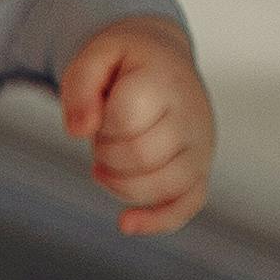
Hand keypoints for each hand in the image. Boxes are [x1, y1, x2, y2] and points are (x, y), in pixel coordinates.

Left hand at [63, 16, 216, 233]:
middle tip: (104, 135)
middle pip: (141, 156)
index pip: (126, 119)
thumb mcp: (94, 55)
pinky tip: (126, 224)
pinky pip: (189, 204)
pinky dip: (158, 220)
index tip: (98, 112)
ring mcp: (201, 145)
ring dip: (121, 182)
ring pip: (164, 186)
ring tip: (109, 161)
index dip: (100, 124)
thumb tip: (78, 131)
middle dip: (106, 153)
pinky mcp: (200, 168)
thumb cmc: (124, 61)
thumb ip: (79, 86)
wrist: (161, 57)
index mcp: (166, 81)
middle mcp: (192, 115)